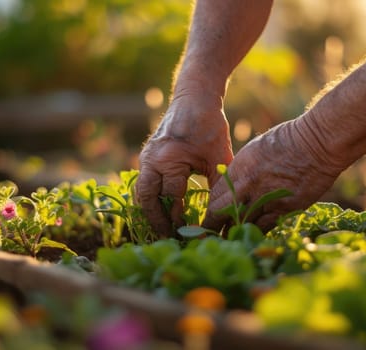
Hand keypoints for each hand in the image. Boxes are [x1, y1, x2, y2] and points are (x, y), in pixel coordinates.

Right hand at [136, 92, 233, 236]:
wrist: (194, 97)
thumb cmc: (209, 124)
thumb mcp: (219, 155)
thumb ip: (220, 184)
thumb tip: (223, 215)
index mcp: (169, 158)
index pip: (171, 197)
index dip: (179, 219)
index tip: (188, 235)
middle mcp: (152, 159)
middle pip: (147, 199)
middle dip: (157, 220)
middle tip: (169, 238)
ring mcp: (146, 157)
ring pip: (142, 193)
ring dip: (151, 211)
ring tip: (164, 229)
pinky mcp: (147, 157)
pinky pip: (144, 184)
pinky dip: (150, 199)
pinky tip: (161, 211)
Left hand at [202, 117, 345, 231]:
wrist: (317, 143)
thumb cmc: (289, 140)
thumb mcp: (256, 150)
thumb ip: (242, 170)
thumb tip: (233, 186)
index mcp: (238, 169)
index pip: (213, 196)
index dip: (209, 210)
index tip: (207, 219)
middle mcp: (246, 186)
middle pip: (219, 214)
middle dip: (212, 227)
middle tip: (208, 237)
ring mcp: (264, 199)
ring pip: (240, 225)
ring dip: (234, 234)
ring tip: (229, 242)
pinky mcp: (283, 210)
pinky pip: (264, 228)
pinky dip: (257, 233)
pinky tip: (253, 238)